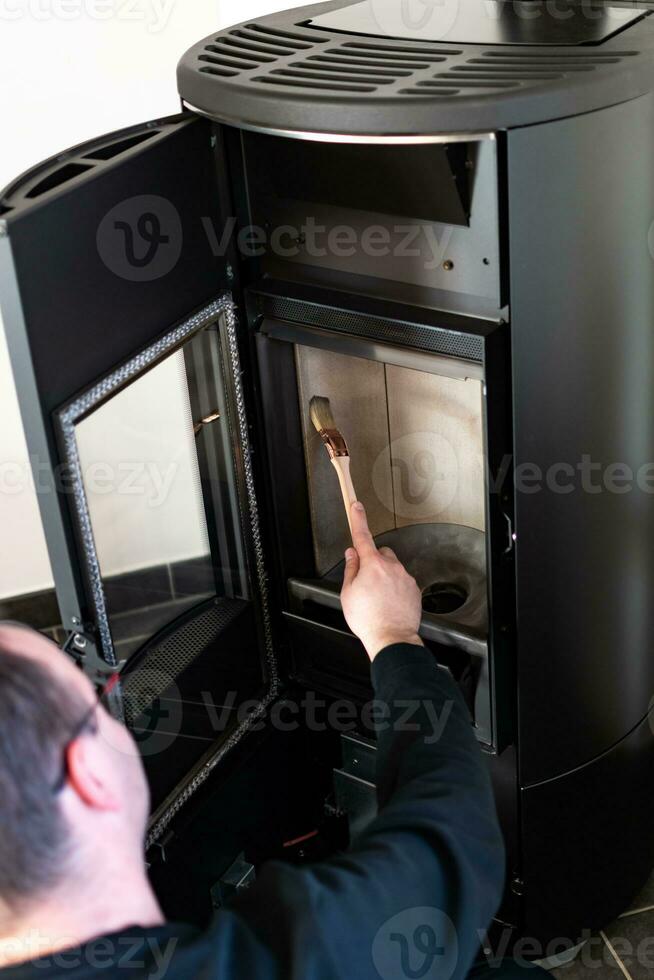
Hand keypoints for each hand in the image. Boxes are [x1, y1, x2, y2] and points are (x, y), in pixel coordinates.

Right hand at [341, 501, 423, 660]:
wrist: (391, 638)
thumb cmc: (367, 619)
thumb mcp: (348, 593)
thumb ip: (351, 569)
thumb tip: (352, 555)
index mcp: (372, 565)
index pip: (362, 536)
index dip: (358, 519)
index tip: (357, 506)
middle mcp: (391, 567)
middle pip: (380, 554)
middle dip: (373, 561)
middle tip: (365, 581)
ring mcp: (405, 577)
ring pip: (392, 568)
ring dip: (384, 576)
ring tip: (377, 598)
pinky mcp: (414, 589)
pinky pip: (402, 581)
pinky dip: (395, 588)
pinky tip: (388, 603)